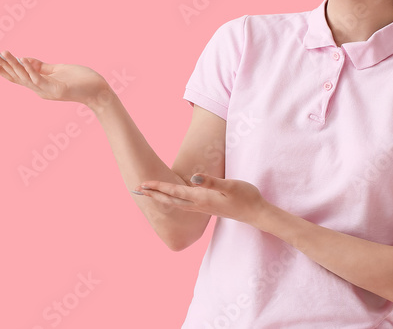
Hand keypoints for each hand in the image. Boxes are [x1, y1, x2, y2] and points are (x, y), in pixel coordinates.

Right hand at [0, 49, 111, 106]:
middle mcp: (39, 89)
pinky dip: (30, 69)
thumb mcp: (57, 70)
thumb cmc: (80, 80)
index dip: (1, 67)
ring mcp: (47, 91)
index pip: (15, 75)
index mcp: (38, 84)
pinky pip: (40, 79)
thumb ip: (41, 66)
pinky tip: (22, 59)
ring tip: (2, 52)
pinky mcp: (57, 90)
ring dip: (13, 64)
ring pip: (25, 77)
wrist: (99, 91)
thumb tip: (26, 59)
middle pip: (15, 77)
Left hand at [136, 173, 268, 227]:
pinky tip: (173, 199)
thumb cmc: (246, 197)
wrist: (257, 213)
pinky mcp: (207, 208)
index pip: (174, 192)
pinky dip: (173, 201)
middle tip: (136, 190)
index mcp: (201, 198)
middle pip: (170, 200)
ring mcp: (202, 208)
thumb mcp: (230, 185)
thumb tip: (194, 178)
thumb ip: (212, 182)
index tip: (143, 184)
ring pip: (176, 204)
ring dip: (161, 198)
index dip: (158, 188)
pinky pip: (184, 205)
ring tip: (149, 194)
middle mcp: (198, 205)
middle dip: (153, 195)